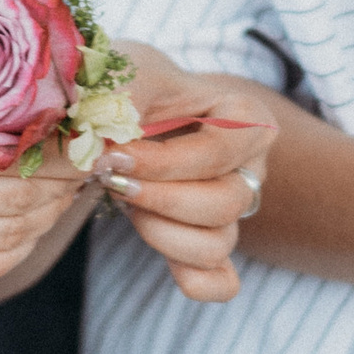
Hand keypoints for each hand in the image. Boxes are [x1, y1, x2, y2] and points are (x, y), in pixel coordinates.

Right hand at [0, 78, 88, 282]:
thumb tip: (50, 108)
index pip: (10, 150)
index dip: (62, 147)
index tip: (89, 132)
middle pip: (16, 202)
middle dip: (65, 184)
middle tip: (90, 162)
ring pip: (6, 240)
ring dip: (48, 217)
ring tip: (66, 190)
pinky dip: (19, 243)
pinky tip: (32, 218)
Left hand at [100, 46, 275, 306]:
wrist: (110, 105)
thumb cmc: (126, 82)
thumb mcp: (126, 72)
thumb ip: (123, 98)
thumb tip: (106, 139)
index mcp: (244, 120)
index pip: (220, 153)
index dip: (165, 163)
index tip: (114, 156)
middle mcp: (247, 166)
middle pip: (226, 204)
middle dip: (161, 199)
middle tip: (112, 180)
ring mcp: (229, 208)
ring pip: (217, 245)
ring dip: (163, 234)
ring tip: (126, 205)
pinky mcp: (203, 241)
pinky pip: (219, 281)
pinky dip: (195, 280)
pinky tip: (164, 266)